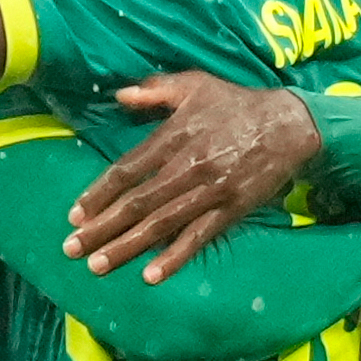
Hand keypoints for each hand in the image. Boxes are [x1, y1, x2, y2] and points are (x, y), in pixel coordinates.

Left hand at [70, 72, 321, 278]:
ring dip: (126, 247)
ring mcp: (209, 191)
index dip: (98, 193)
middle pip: (136, 203)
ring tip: (97, 266)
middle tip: (71, 249)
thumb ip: (155, 90)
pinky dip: (174, 257)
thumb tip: (120, 95)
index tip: (74, 214)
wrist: (289, 124)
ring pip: (160, 224)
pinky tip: (151, 275)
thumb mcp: (194, 85)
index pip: (126, 170)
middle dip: (101, 228)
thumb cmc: (237, 104)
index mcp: (173, 137)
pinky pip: (198, 237)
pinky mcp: (230, 209)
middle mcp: (186, 166)